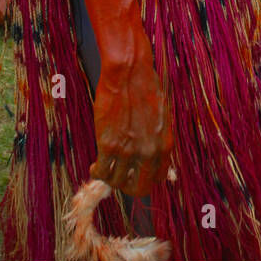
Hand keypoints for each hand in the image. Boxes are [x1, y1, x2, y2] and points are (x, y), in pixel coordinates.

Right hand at [90, 60, 172, 197]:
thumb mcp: (162, 117)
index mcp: (165, 145)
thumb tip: (152, 153)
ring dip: (109, 179)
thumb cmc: (145, 87)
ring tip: (104, 169)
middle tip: (119, 177)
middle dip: (128, 186)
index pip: (158, 178)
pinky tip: (94, 166)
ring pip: (117, 182)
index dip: (145, 178)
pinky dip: (96, 172)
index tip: (136, 173)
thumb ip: (158, 138)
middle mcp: (149, 152)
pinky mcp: (108, 145)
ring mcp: (128, 151)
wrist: (129, 72)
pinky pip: (102, 171)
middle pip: (139, 188)